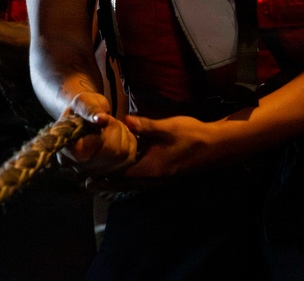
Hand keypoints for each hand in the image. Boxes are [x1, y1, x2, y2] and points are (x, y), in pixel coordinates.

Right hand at [57, 91, 137, 177]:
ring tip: (111, 127)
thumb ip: (90, 109)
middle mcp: (77, 167)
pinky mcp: (109, 173)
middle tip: (108, 120)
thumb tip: (100, 119)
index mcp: (65, 148)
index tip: (100, 120)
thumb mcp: (83, 101)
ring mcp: (94, 173)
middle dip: (115, 129)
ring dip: (123, 135)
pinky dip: (129, 144)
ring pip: (122, 156)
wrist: (86, 118)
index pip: (84, 151)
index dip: (100, 134)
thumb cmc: (83, 109)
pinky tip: (118, 137)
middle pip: (110, 152)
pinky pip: (129, 159)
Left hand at [84, 114, 227, 190]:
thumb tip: (123, 121)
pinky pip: (141, 180)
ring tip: (98, 179)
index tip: (86, 174)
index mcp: (151, 169)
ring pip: (132, 183)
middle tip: (85, 181)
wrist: (218, 146)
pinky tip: (123, 171)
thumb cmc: (192, 136)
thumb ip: (145, 126)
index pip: (121, 176)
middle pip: (123, 184)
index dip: (103, 175)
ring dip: (115, 182)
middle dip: (105, 183)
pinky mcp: (165, 175)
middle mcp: (154, 178)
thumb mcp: (168, 127)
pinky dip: (128, 178)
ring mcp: (160, 179)